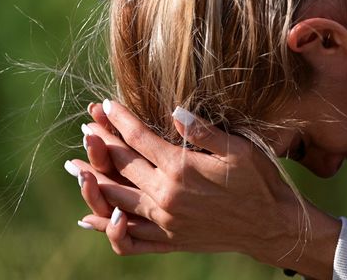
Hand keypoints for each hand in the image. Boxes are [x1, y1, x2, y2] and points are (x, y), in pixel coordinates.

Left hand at [68, 101, 339, 278]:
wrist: (271, 226)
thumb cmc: (259, 182)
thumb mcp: (238, 149)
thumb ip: (203, 131)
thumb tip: (174, 111)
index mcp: (181, 169)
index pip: (139, 138)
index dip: (120, 119)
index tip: (105, 105)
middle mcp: (166, 196)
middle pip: (122, 165)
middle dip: (101, 143)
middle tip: (86, 128)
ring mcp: (164, 222)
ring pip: (116, 200)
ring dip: (93, 182)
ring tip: (75, 168)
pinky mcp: (168, 241)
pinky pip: (128, 240)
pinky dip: (107, 230)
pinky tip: (91, 219)